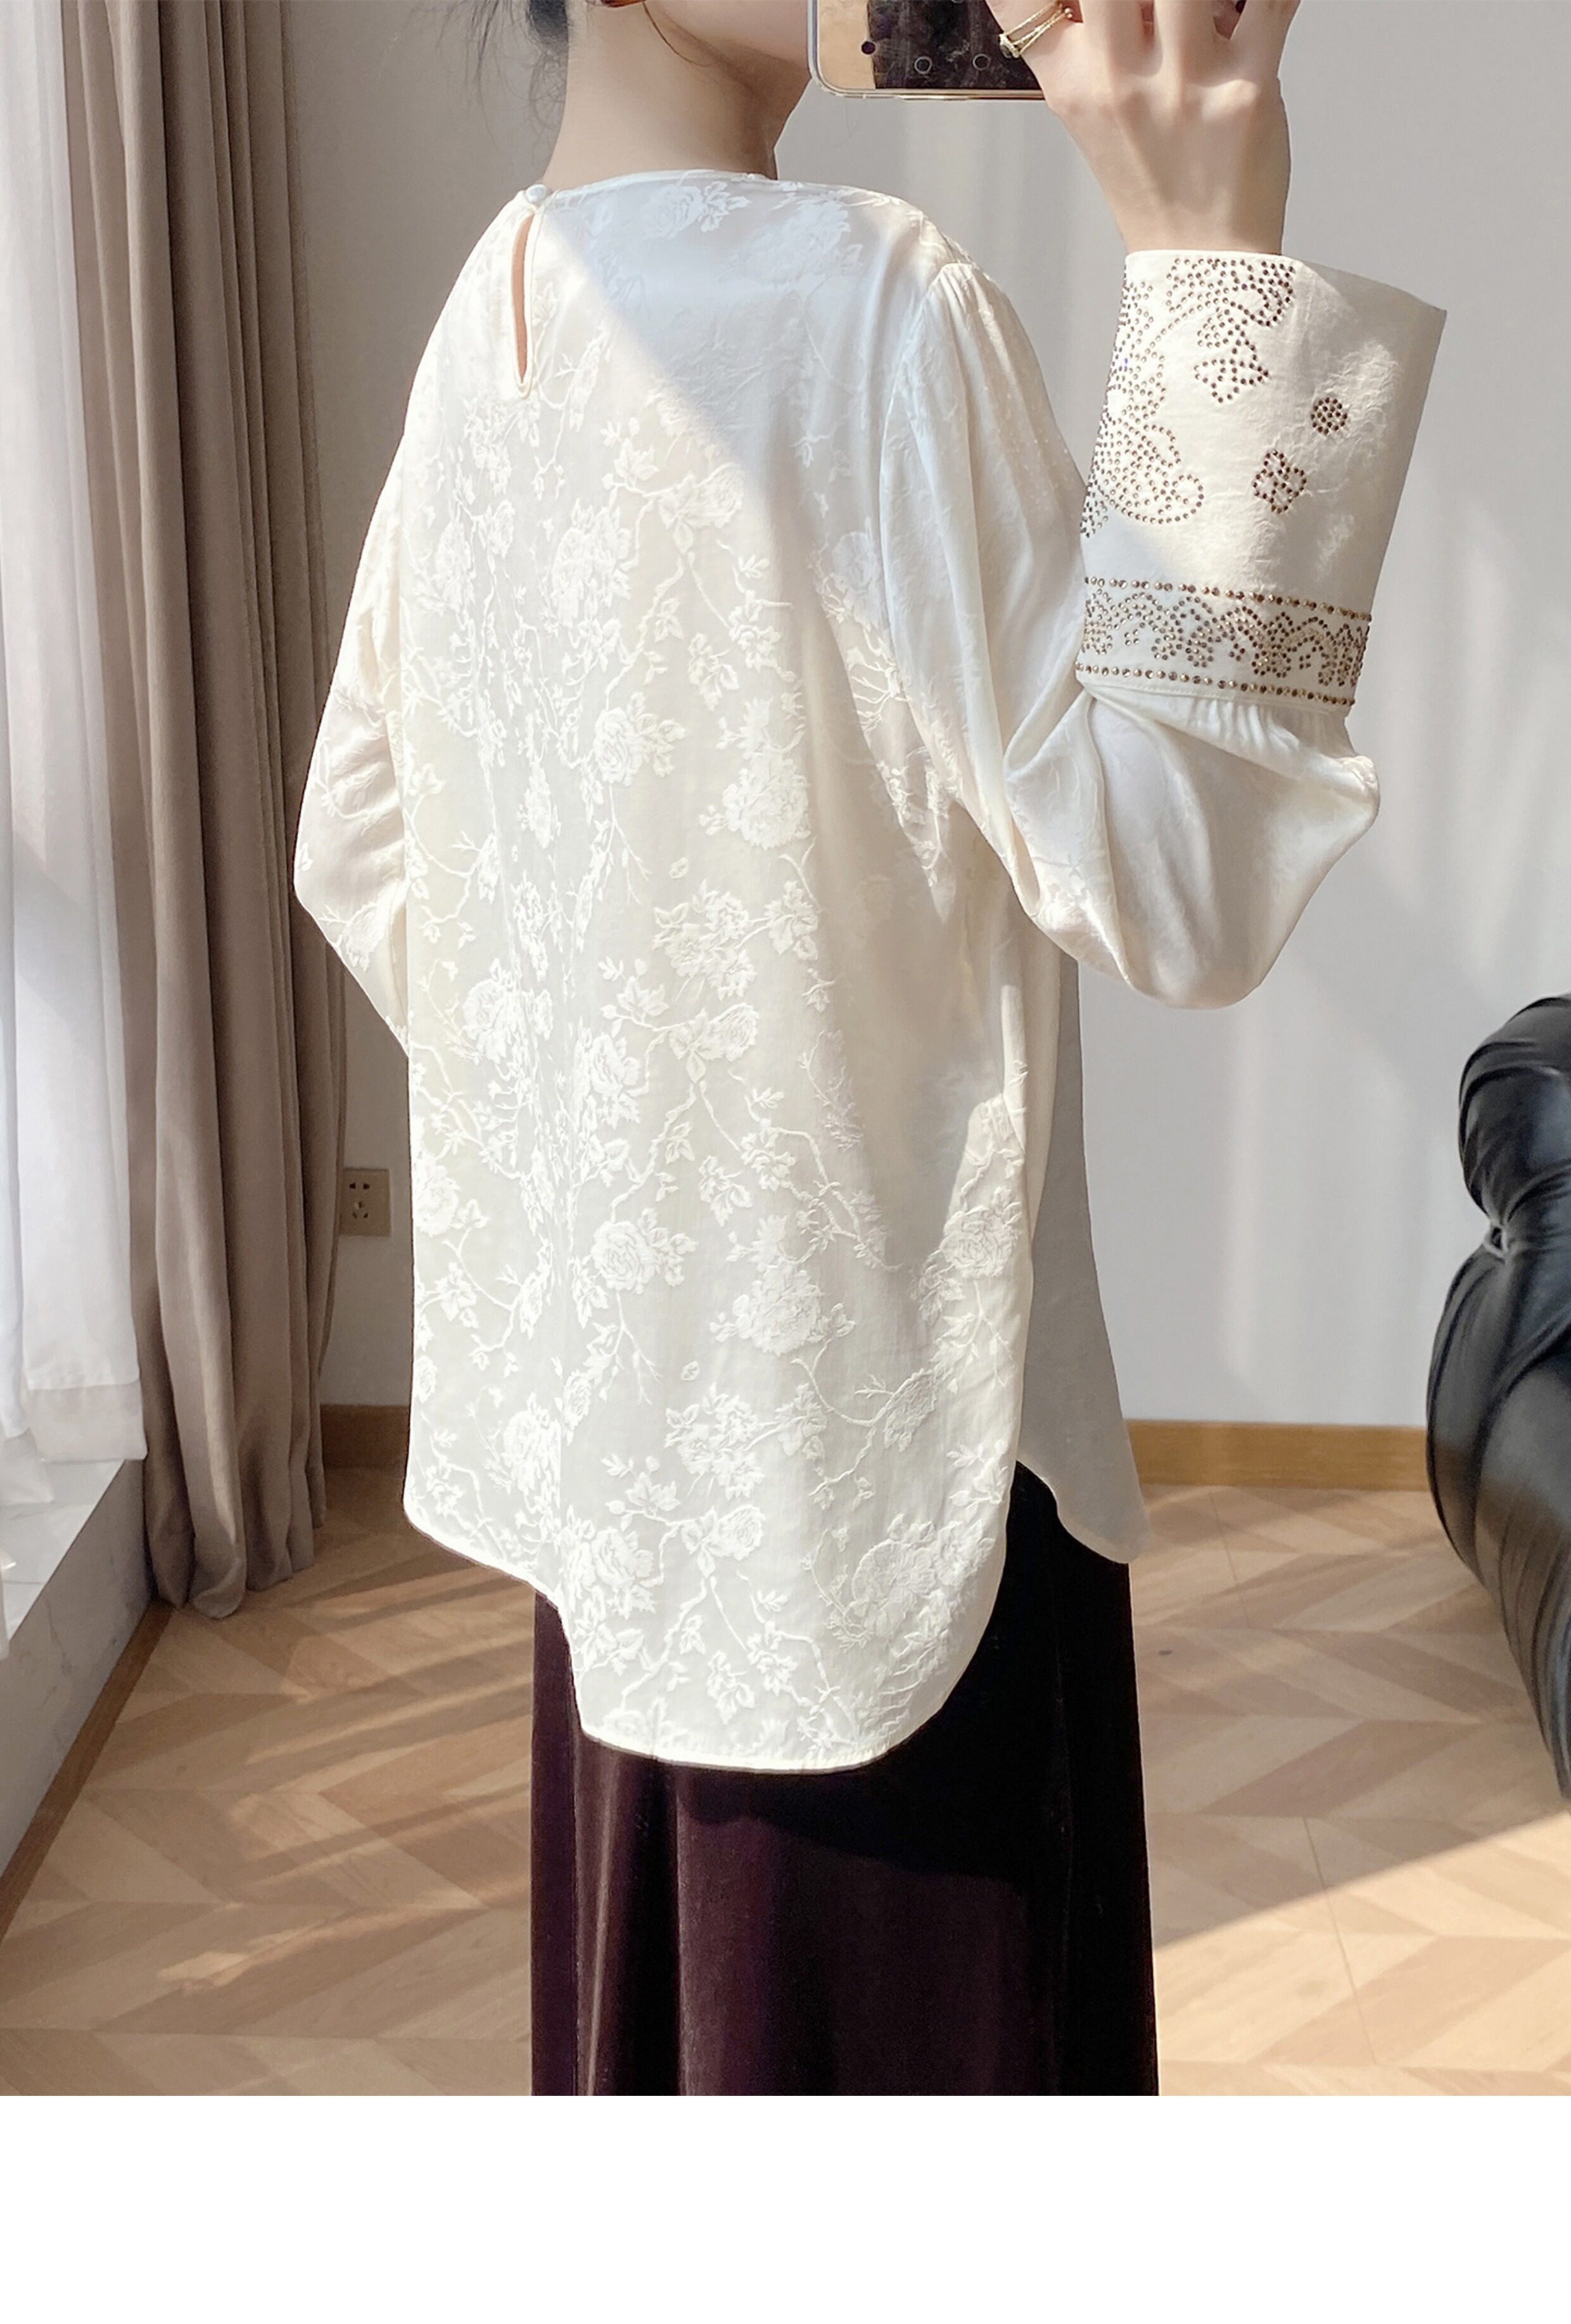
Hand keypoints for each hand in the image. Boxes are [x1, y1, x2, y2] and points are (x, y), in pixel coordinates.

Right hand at [988, 0, 1299, 254]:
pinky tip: (1257, 5)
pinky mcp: (1248, 86)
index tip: (1078, 6)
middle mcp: (1119, 82)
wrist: (1201, 259)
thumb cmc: (1154, 188)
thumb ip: (1090, 42)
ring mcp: (1183, 83)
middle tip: (1155, 8)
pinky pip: (1269, 1)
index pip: (1020, 6)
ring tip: (1206, 13)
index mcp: (1074, 86)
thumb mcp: (1092, 116)